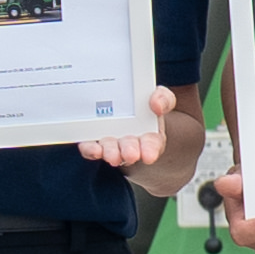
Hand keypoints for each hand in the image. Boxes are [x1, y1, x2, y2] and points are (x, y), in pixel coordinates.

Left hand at [76, 91, 202, 183]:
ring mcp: (110, 143)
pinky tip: (93, 149)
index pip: (152, 145)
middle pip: (129, 150)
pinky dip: (91, 150)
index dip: (150, 150)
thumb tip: (156, 104)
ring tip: (112, 156)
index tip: (149, 155)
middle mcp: (129, 144)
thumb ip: (164, 99)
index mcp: (150, 136)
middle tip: (130, 155)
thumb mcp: (160, 98)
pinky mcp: (92, 141)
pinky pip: (90, 148)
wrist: (123, 102)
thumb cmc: (145, 103)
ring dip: (111, 153)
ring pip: (110, 151)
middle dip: (130, 152)